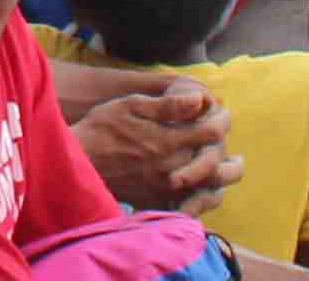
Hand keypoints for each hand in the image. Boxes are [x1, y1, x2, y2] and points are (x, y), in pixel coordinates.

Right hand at [72, 78, 238, 207]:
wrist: (79, 162)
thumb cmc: (102, 127)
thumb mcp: (131, 105)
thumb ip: (168, 106)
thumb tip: (201, 100)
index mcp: (168, 140)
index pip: (212, 131)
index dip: (223, 118)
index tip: (222, 111)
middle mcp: (173, 167)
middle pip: (218, 163)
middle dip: (228, 148)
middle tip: (229, 140)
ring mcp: (167, 188)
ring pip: (210, 188)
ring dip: (223, 175)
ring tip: (229, 165)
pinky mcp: (158, 202)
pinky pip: (193, 207)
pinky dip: (206, 199)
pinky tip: (207, 189)